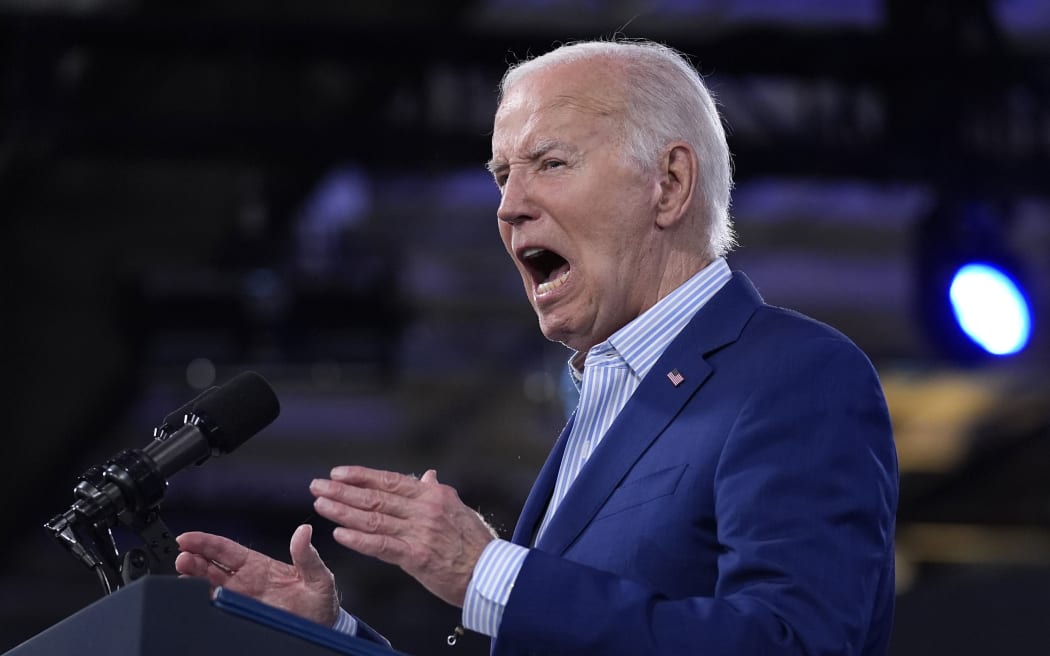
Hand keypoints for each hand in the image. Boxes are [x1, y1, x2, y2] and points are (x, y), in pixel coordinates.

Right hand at [175, 524, 339, 626]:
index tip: (188, 538)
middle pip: (211, 567)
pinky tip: (194, 597)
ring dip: (193, 579)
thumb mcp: (319, 576)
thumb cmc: (319, 601)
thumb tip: (304, 532)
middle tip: (183, 556)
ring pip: (209, 587)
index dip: (206, 543)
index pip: (227, 550)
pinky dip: (203, 602)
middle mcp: (245, 581)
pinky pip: (217, 608)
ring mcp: (240, 599)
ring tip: (182, 573)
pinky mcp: (240, 615)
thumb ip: (308, 555)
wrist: (323, 628)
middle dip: (194, 559)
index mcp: (259, 565)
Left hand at [310, 467, 496, 607]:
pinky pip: (382, 545)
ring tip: (321, 504)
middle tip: (317, 486)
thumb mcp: (459, 509)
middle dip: (343, 491)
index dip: (362, 475)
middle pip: (376, 496)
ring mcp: (420, 532)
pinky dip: (359, 539)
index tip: (338, 473)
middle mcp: (425, 509)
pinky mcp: (416, 556)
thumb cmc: (476, 543)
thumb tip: (428, 475)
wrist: (491, 573)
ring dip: (343, 511)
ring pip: (374, 518)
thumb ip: (438, 492)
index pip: (390, 480)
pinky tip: (340, 533)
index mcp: (433, 494)